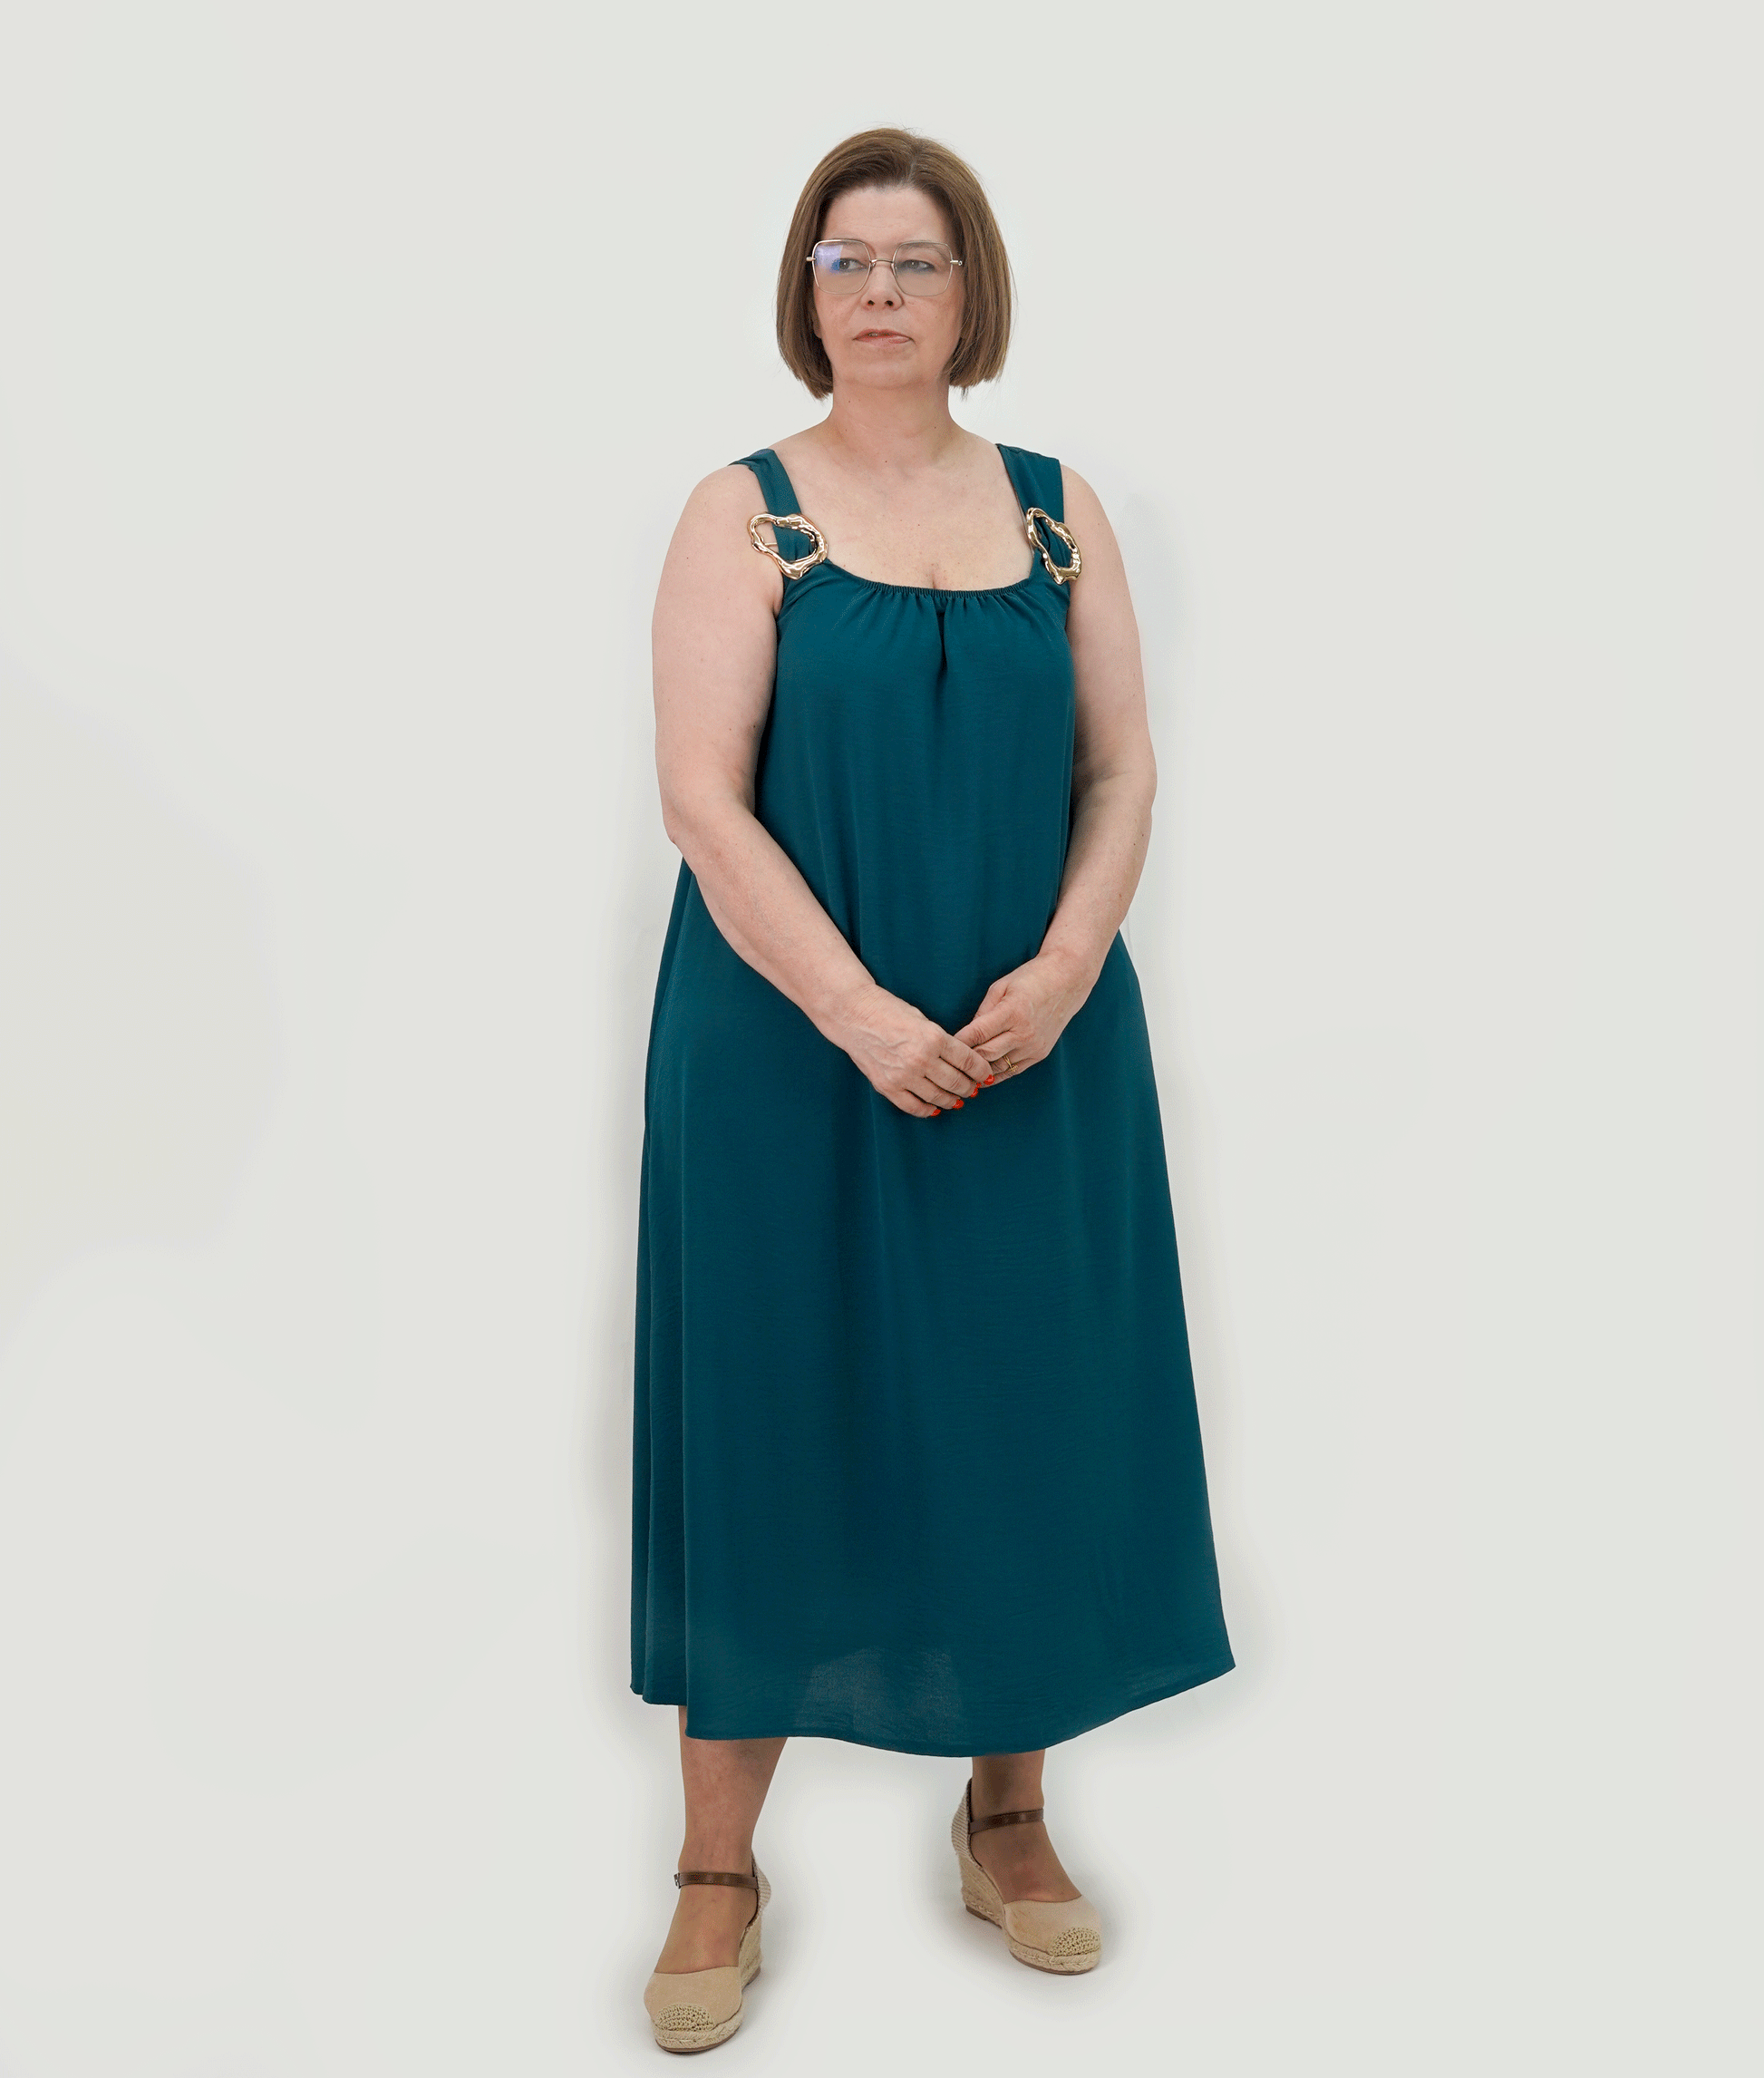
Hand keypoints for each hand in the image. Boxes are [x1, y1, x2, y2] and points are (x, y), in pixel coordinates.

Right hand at [835, 984, 996, 1119]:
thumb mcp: (923, 1020)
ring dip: (952, 1100)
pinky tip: (935, 1108)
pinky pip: (913, 1106)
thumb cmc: (890, 1011)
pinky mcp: (887, 1086)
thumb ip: (942, 1042)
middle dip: (969, 1087)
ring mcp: (903, 1075)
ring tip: (958, 1099)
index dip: (981, 1070)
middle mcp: (921, 1059)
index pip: (968, 1061)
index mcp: (934, 1038)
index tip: (986, 1075)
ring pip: (938, 1097)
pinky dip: (928, 1110)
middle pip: (956, 1081)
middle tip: (974, 1089)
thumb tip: (961, 1062)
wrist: (854, 1014)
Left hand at [954, 953, 1091, 1080]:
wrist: (1066, 982)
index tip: (941, 1046)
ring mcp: (1033, 1046)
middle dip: (964, 1059)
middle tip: (946, 1062)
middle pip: (985, 1055)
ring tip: (960, 1073)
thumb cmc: (1030, 979)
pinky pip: (1012, 1071)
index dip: (957, 1042)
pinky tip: (980, 1075)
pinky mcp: (1040, 1054)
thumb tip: (966, 1035)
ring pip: (998, 1067)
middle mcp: (1024, 1032)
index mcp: (1012, 1012)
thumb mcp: (1000, 987)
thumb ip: (983, 1012)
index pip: (977, 1034)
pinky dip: (995, 1074)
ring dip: (978, 1071)